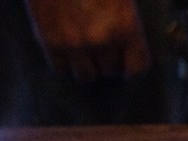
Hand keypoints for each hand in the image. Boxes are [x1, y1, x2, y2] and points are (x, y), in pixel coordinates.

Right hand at [24, 0, 150, 81]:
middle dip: (109, 61)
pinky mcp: (49, 42)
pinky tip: (65, 47)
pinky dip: (64, 61)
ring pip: (86, 75)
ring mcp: (74, 44)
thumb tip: (127, 37)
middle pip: (111, 71)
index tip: (129, 66)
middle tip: (104, 49)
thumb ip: (126, 17)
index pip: (138, 67)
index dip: (134, 68)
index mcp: (126, 25)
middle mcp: (102, 40)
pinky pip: (60, 68)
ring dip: (86, 65)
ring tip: (83, 50)